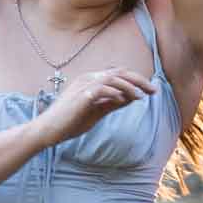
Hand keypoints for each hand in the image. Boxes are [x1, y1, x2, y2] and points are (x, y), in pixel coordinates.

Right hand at [32, 67, 155, 145]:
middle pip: (119, 72)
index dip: (136, 80)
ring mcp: (83, 85)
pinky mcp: (80, 96)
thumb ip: (112, 103)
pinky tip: (124, 100)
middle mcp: (88, 78)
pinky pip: (101, 89)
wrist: (48, 130)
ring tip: (141, 97)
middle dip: (138, 80)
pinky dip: (115, 93)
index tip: (150, 90)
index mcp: (91, 80)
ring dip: (130, 86)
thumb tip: (132, 97)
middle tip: (153, 91)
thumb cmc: (70, 122)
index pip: (118, 73)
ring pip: (112, 78)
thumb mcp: (97, 111)